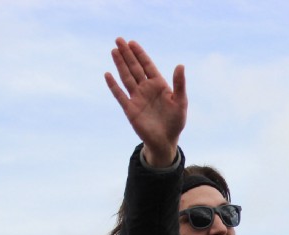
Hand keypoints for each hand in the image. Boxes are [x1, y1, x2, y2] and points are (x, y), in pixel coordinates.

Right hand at [104, 38, 185, 166]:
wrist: (165, 141)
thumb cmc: (175, 122)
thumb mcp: (181, 102)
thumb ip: (179, 84)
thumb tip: (180, 65)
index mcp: (159, 85)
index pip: (147, 65)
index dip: (140, 54)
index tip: (132, 42)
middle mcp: (146, 89)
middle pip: (134, 68)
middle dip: (127, 54)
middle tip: (119, 40)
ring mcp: (137, 98)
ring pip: (126, 77)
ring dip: (120, 64)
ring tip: (114, 51)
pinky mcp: (130, 109)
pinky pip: (120, 95)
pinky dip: (114, 85)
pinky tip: (108, 74)